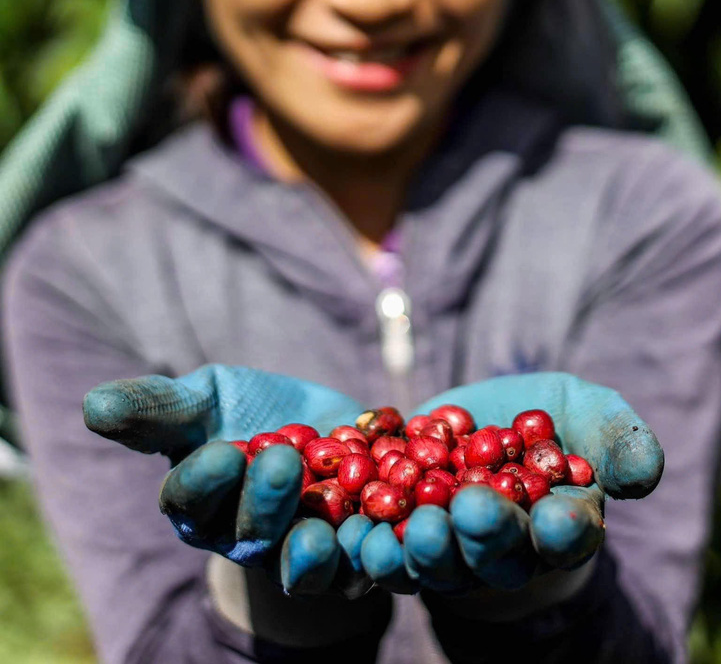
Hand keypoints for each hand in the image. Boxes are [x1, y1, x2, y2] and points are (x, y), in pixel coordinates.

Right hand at [83, 364, 374, 596]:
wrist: (320, 428)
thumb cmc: (246, 411)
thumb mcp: (204, 398)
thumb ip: (157, 406)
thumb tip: (91, 405)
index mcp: (198, 503)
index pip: (189, 501)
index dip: (203, 481)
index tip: (222, 451)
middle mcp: (242, 538)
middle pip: (247, 534)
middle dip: (264, 500)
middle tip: (283, 459)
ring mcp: (296, 554)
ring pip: (300, 565)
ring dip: (311, 550)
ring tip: (324, 525)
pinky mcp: (349, 559)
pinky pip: (358, 568)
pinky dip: (368, 556)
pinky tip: (382, 531)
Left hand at [359, 372, 663, 606]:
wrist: (483, 428)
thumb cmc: (548, 421)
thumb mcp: (587, 412)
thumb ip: (617, 438)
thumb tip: (645, 472)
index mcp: (561, 523)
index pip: (569, 533)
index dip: (566, 530)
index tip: (560, 519)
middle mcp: (507, 549)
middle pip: (497, 553)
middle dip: (483, 535)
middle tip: (467, 512)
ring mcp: (452, 549)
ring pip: (437, 562)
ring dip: (420, 551)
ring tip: (406, 532)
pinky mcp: (402, 535)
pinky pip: (385, 548)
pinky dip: (369, 543)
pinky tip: (355, 531)